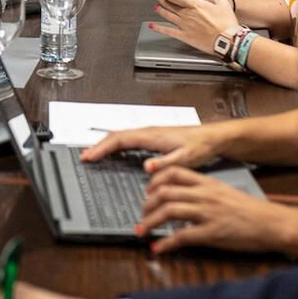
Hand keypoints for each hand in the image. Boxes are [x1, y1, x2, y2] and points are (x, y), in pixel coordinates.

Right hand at [81, 124, 227, 171]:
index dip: (102, 148)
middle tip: (85, 157)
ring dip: (106, 145)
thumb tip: (146, 167)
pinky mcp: (153, 138)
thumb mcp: (185, 159)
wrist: (212, 138)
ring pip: (121, 137)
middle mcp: (148, 132)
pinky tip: (115, 153)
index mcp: (151, 136)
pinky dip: (116, 145)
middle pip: (116, 136)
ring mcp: (149, 134)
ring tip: (94, 155)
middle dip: (98, 145)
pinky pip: (128, 139)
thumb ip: (165, 164)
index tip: (89, 156)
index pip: (119, 139)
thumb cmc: (200, 146)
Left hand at [137, 166, 290, 254]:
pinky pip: (182, 237)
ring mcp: (208, 213)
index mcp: (208, 183)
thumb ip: (203, 192)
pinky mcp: (212, 233)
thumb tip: (183, 197)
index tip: (147, 190)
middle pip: (165, 192)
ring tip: (142, 231)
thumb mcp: (225, 192)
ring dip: (150, 222)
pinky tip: (158, 248)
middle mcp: (205, 195)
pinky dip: (166, 243)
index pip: (174, 172)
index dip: (155, 180)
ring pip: (169, 211)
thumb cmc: (251, 210)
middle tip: (142, 214)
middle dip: (147, 204)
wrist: (273, 223)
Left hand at [148, 0, 237, 55]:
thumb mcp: (223, 4)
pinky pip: (168, 31)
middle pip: (169, 4)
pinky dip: (158, 28)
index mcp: (195, 5)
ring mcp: (184, 25)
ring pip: (167, 15)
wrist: (227, 41)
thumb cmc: (226, 24)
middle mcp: (186, 14)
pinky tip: (152, 26)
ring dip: (160, 10)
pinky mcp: (184, 36)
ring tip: (156, 6)